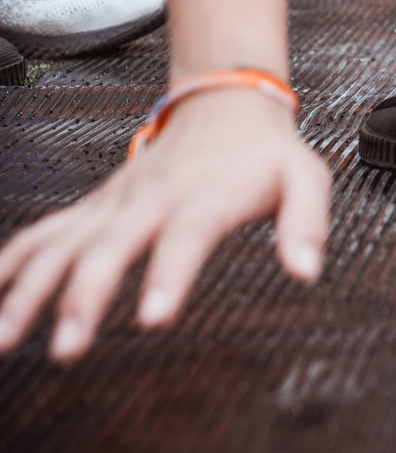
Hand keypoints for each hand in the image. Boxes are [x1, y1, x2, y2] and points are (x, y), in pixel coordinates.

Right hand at [0, 88, 330, 361]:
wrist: (225, 104)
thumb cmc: (267, 153)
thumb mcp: (307, 177)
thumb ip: (308, 222)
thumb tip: (308, 272)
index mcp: (204, 196)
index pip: (187, 236)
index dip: (171, 274)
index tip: (154, 317)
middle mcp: (151, 199)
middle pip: (111, 246)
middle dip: (84, 296)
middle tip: (67, 348)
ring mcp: (116, 203)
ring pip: (63, 243)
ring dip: (30, 288)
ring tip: (3, 338)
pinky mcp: (96, 208)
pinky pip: (44, 234)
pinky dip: (11, 263)